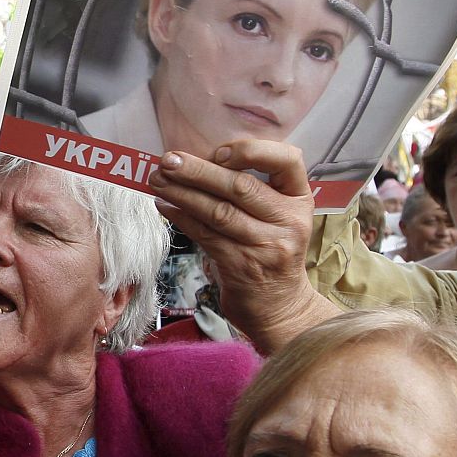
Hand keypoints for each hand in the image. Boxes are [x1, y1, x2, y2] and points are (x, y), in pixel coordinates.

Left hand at [148, 141, 323, 345]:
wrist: (280, 305)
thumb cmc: (271, 250)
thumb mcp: (278, 216)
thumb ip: (253, 188)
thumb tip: (199, 160)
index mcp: (299, 199)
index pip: (288, 159)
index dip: (252, 151)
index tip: (218, 152)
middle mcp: (288, 220)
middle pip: (241, 186)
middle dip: (198, 170)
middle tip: (168, 160)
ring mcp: (267, 245)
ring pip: (218, 211)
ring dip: (182, 193)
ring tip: (157, 181)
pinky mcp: (241, 266)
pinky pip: (205, 235)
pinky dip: (181, 217)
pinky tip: (164, 206)